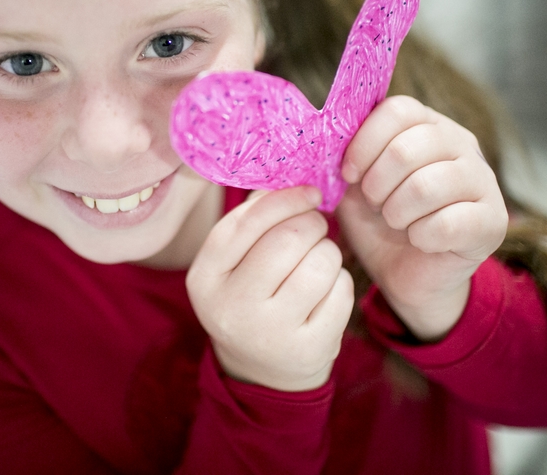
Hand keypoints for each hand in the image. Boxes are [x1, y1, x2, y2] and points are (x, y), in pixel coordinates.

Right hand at [186, 187, 353, 391]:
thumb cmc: (250, 295)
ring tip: (316, 261)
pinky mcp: (309, 348)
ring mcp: (271, 332)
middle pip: (288, 238)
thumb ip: (252, 219)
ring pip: (321, 261)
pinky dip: (339, 281)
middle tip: (315, 226)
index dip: (284, 199)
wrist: (263, 370)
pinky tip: (324, 291)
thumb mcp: (233, 262)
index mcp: (205, 278)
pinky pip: (341, 291)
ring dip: (328, 251)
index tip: (309, 192)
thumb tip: (288, 177)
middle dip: (312, 223)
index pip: (245, 223)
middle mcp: (232, 307)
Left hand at [338, 96, 507, 341]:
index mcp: (427, 125)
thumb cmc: (379, 223)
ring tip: (396, 222)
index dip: (365, 142)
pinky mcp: (493, 221)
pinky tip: (419, 240)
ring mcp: (483, 180)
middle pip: (407, 148)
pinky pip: (447, 223)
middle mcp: (461, 144)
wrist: (407, 275)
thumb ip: (346, 156)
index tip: (348, 174)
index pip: (398, 109)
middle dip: (376, 183)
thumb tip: (327, 138)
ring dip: (397, 212)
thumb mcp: (354, 185)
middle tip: (374, 203)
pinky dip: (421, 236)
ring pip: (426, 186)